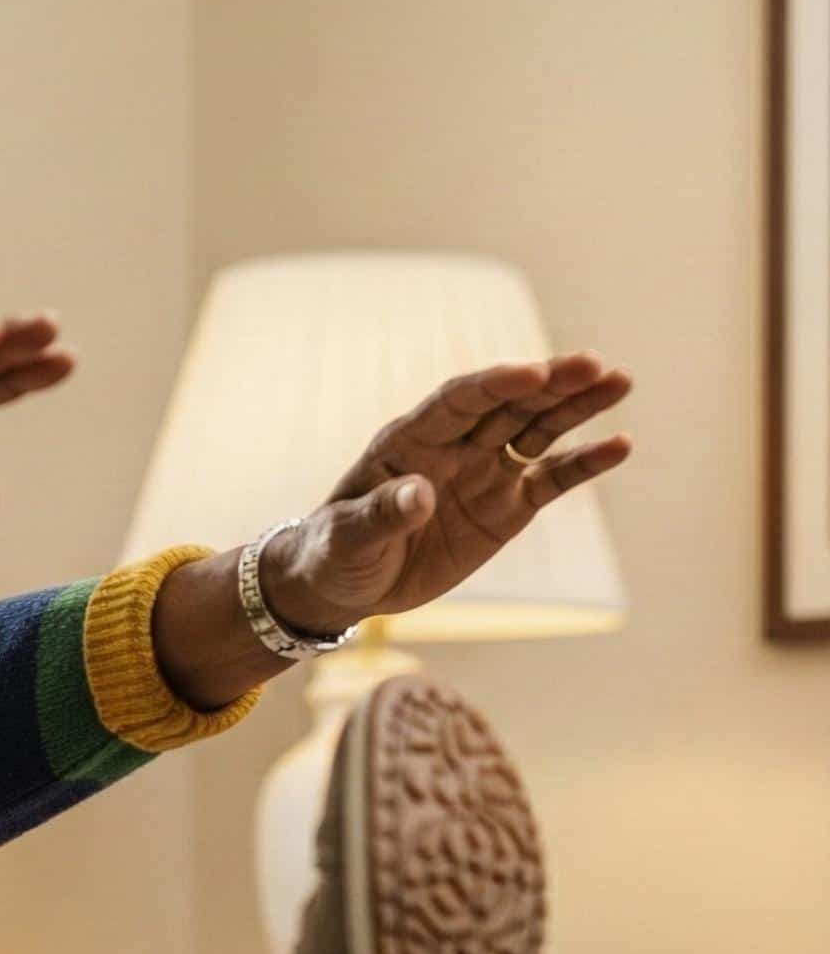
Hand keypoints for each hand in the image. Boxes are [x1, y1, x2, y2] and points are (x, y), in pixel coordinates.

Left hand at [262, 353, 634, 634]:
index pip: (459, 400)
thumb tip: (420, 496)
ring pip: (538, 431)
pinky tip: (620, 445)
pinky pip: (551, 480)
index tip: (533, 373)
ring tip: (619, 382)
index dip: (495, 385)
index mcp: (409, 439)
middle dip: (550, 384)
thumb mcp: (348, 536)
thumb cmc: (333, 552)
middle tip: (595, 365)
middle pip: (509, 405)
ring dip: (577, 408)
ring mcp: (485, 473)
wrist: (343, 587)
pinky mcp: (506, 508)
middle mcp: (454, 446)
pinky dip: (583, 464)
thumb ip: (382, 513)